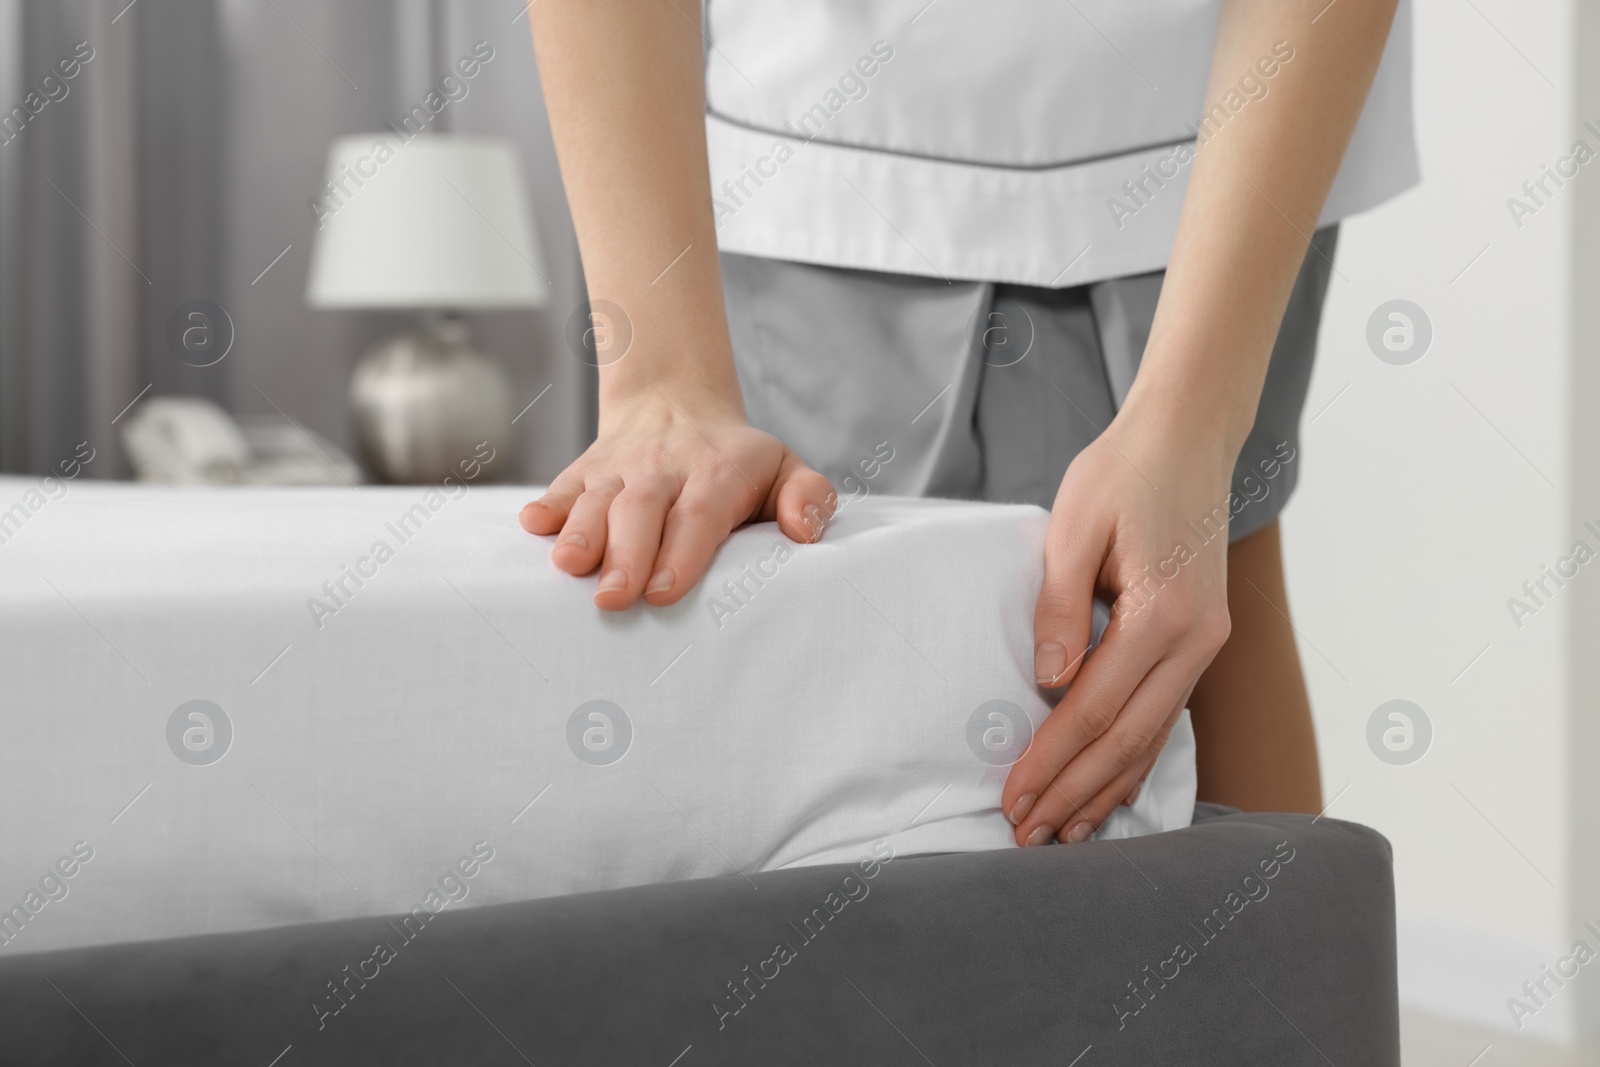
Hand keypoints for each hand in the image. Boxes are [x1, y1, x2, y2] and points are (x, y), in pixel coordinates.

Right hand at [519, 395, 834, 609]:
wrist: (674, 404)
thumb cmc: (738, 463)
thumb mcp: (785, 467)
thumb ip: (809, 497)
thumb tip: (803, 530)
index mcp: (717, 473)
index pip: (699, 514)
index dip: (681, 552)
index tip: (664, 592)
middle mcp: (664, 469)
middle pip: (641, 510)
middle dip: (626, 554)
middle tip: (613, 598)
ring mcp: (619, 470)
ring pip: (596, 499)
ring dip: (581, 532)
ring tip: (569, 566)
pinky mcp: (584, 472)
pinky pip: (562, 486)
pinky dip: (547, 506)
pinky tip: (533, 526)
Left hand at [1000, 405, 1235, 845]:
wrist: (1186, 436)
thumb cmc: (1121, 472)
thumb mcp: (1074, 524)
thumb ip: (1059, 606)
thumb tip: (1048, 685)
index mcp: (1162, 612)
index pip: (1093, 708)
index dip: (1049, 760)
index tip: (1011, 798)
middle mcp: (1198, 638)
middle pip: (1128, 740)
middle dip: (1073, 793)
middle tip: (1026, 836)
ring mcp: (1208, 641)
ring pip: (1154, 737)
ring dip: (1105, 789)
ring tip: (1063, 834)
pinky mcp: (1203, 638)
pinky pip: (1166, 714)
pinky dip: (1135, 758)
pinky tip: (1110, 791)